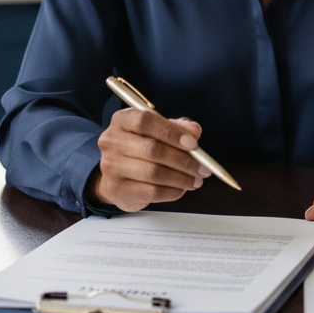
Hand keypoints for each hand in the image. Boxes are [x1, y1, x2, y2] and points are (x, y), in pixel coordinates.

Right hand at [88, 107, 208, 211]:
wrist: (116, 176)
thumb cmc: (141, 148)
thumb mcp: (157, 132)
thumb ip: (177, 128)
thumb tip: (194, 130)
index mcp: (122, 120)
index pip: (146, 121)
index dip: (172, 132)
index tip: (194, 144)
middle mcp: (111, 141)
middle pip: (152, 149)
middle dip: (183, 160)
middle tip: (203, 168)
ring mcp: (110, 166)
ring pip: (153, 172)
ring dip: (181, 178)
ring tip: (195, 181)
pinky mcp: (115, 189)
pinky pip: (150, 192)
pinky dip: (172, 191)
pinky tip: (181, 189)